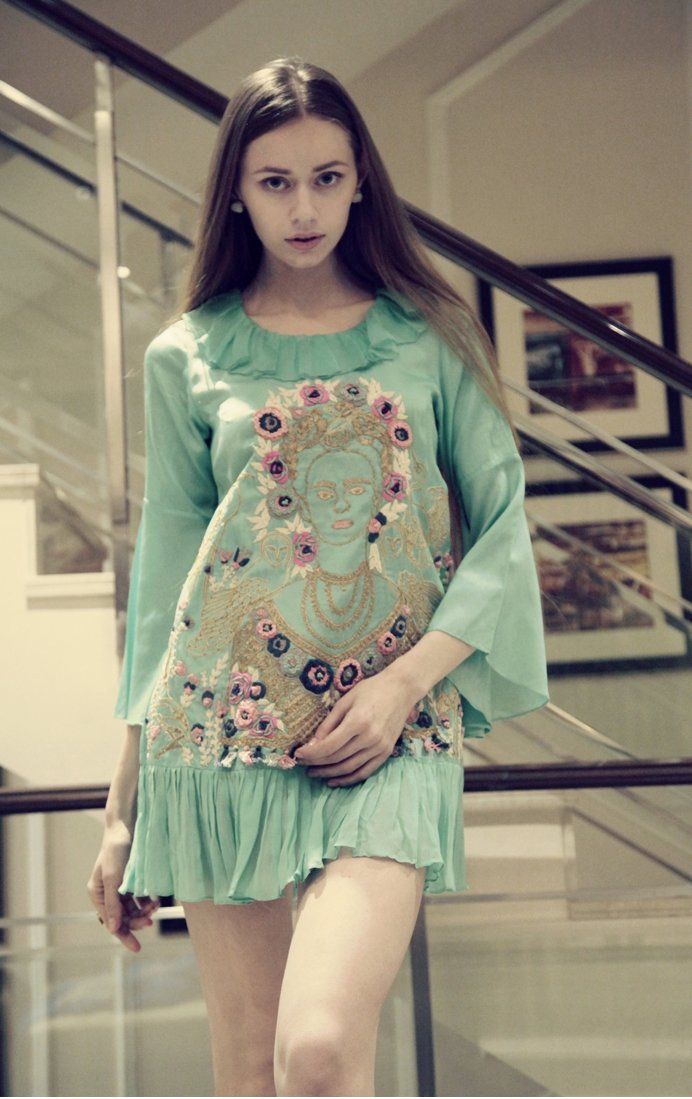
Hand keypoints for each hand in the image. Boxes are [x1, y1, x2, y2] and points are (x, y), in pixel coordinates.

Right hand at [87, 821, 157, 952]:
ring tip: (155, 906)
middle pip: (122, 917)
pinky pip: (139, 899)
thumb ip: (113, 904)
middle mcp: (106, 893)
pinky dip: (147, 902)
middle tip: (151, 920)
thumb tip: (113, 929)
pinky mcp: (131, 881)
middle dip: (137, 921)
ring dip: (144, 911)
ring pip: (132, 909)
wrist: (128, 825)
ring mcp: (119, 887)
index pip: (110, 922)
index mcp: (97, 894)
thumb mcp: (114, 878)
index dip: (124, 935)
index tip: (137, 947)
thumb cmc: (117, 850)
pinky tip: (155, 900)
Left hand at [295, 670, 414, 785]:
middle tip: (302, 763)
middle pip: (336, 758)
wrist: (401, 689)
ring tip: (314, 772)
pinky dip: (348, 779)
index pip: (328, 746)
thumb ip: (329, 724)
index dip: (311, 753)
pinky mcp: (386, 753)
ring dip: (329, 773)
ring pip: (349, 768)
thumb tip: (313, 744)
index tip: (298, 755)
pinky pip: (365, 772)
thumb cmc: (371, 690)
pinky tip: (334, 780)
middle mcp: (369, 738)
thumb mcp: (345, 702)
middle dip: (316, 763)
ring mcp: (379, 747)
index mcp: (357, 722)